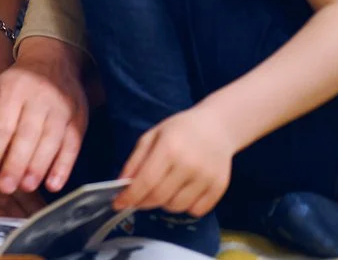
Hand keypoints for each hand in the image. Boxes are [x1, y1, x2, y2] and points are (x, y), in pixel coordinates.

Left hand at [0, 37, 88, 194]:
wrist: (54, 60)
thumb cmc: (19, 83)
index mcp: (13, 91)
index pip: (3, 126)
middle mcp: (39, 98)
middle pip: (27, 136)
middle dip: (14, 165)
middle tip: (4, 187)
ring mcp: (62, 109)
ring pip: (50, 142)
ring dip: (37, 168)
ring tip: (24, 187)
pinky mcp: (79, 119)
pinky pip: (72, 146)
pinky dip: (63, 167)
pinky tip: (52, 185)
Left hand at [114, 107, 236, 217]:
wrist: (216, 127)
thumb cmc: (180, 130)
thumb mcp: (152, 137)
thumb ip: (135, 161)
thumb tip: (122, 184)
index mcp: (169, 148)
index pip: (146, 181)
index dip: (130, 196)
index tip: (118, 204)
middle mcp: (189, 164)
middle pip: (159, 198)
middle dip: (144, 202)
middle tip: (139, 198)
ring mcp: (206, 177)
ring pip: (176, 207)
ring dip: (164, 204)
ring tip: (165, 188)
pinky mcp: (219, 187)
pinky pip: (196, 211)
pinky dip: (186, 207)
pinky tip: (184, 191)